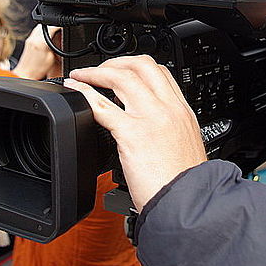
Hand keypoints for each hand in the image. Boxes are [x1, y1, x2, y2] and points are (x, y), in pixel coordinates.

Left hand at [11, 25, 60, 79]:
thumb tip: (60, 36)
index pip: (53, 25)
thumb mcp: (52, 58)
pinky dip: (44, 31)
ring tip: (53, 35)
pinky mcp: (29, 39)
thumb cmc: (37, 69)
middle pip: (47, 23)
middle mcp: (34, 37)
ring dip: (49, 28)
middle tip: (60, 32)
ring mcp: (30, 37)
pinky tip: (47, 38)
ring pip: (42, 25)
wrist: (25, 73)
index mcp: (41, 41)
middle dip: (55, 26)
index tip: (65, 26)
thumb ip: (56, 45)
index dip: (61, 25)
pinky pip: (38, 29)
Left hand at [65, 55, 207, 211]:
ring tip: (83, 76)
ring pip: (122, 77)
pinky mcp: (133, 134)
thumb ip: (167, 131)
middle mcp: (169, 109)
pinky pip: (103, 105)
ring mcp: (151, 119)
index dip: (136, 65)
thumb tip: (149, 129)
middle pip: (141, 66)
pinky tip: (76, 91)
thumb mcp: (184, 146)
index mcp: (182, 111)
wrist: (189, 204)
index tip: (121, 70)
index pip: (161, 72)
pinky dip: (85, 93)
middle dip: (116, 62)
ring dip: (97, 72)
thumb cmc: (184, 184)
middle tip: (100, 70)